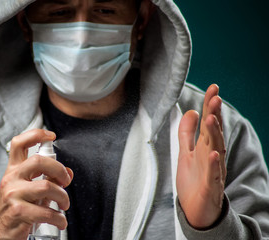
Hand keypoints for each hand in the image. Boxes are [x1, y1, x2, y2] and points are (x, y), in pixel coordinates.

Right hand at [0, 129, 72, 239]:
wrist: (1, 230)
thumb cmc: (17, 205)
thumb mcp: (31, 188)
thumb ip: (50, 178)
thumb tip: (69, 172)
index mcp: (14, 169)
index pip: (19, 143)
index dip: (36, 134)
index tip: (51, 136)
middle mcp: (12, 178)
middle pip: (38, 161)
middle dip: (59, 170)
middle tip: (65, 181)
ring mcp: (13, 195)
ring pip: (47, 186)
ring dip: (63, 197)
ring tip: (64, 205)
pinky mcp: (18, 212)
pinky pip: (46, 212)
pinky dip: (59, 218)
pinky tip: (60, 220)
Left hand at [176, 84, 226, 228]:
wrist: (196, 210)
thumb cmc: (193, 180)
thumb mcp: (185, 152)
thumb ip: (186, 133)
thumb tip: (190, 111)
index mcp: (205, 146)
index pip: (210, 122)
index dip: (210, 106)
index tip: (212, 88)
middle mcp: (212, 155)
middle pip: (214, 132)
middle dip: (214, 115)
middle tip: (214, 97)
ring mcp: (213, 170)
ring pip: (216, 149)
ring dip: (214, 134)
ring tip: (210, 118)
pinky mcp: (210, 186)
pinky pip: (213, 174)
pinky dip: (213, 163)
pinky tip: (213, 153)